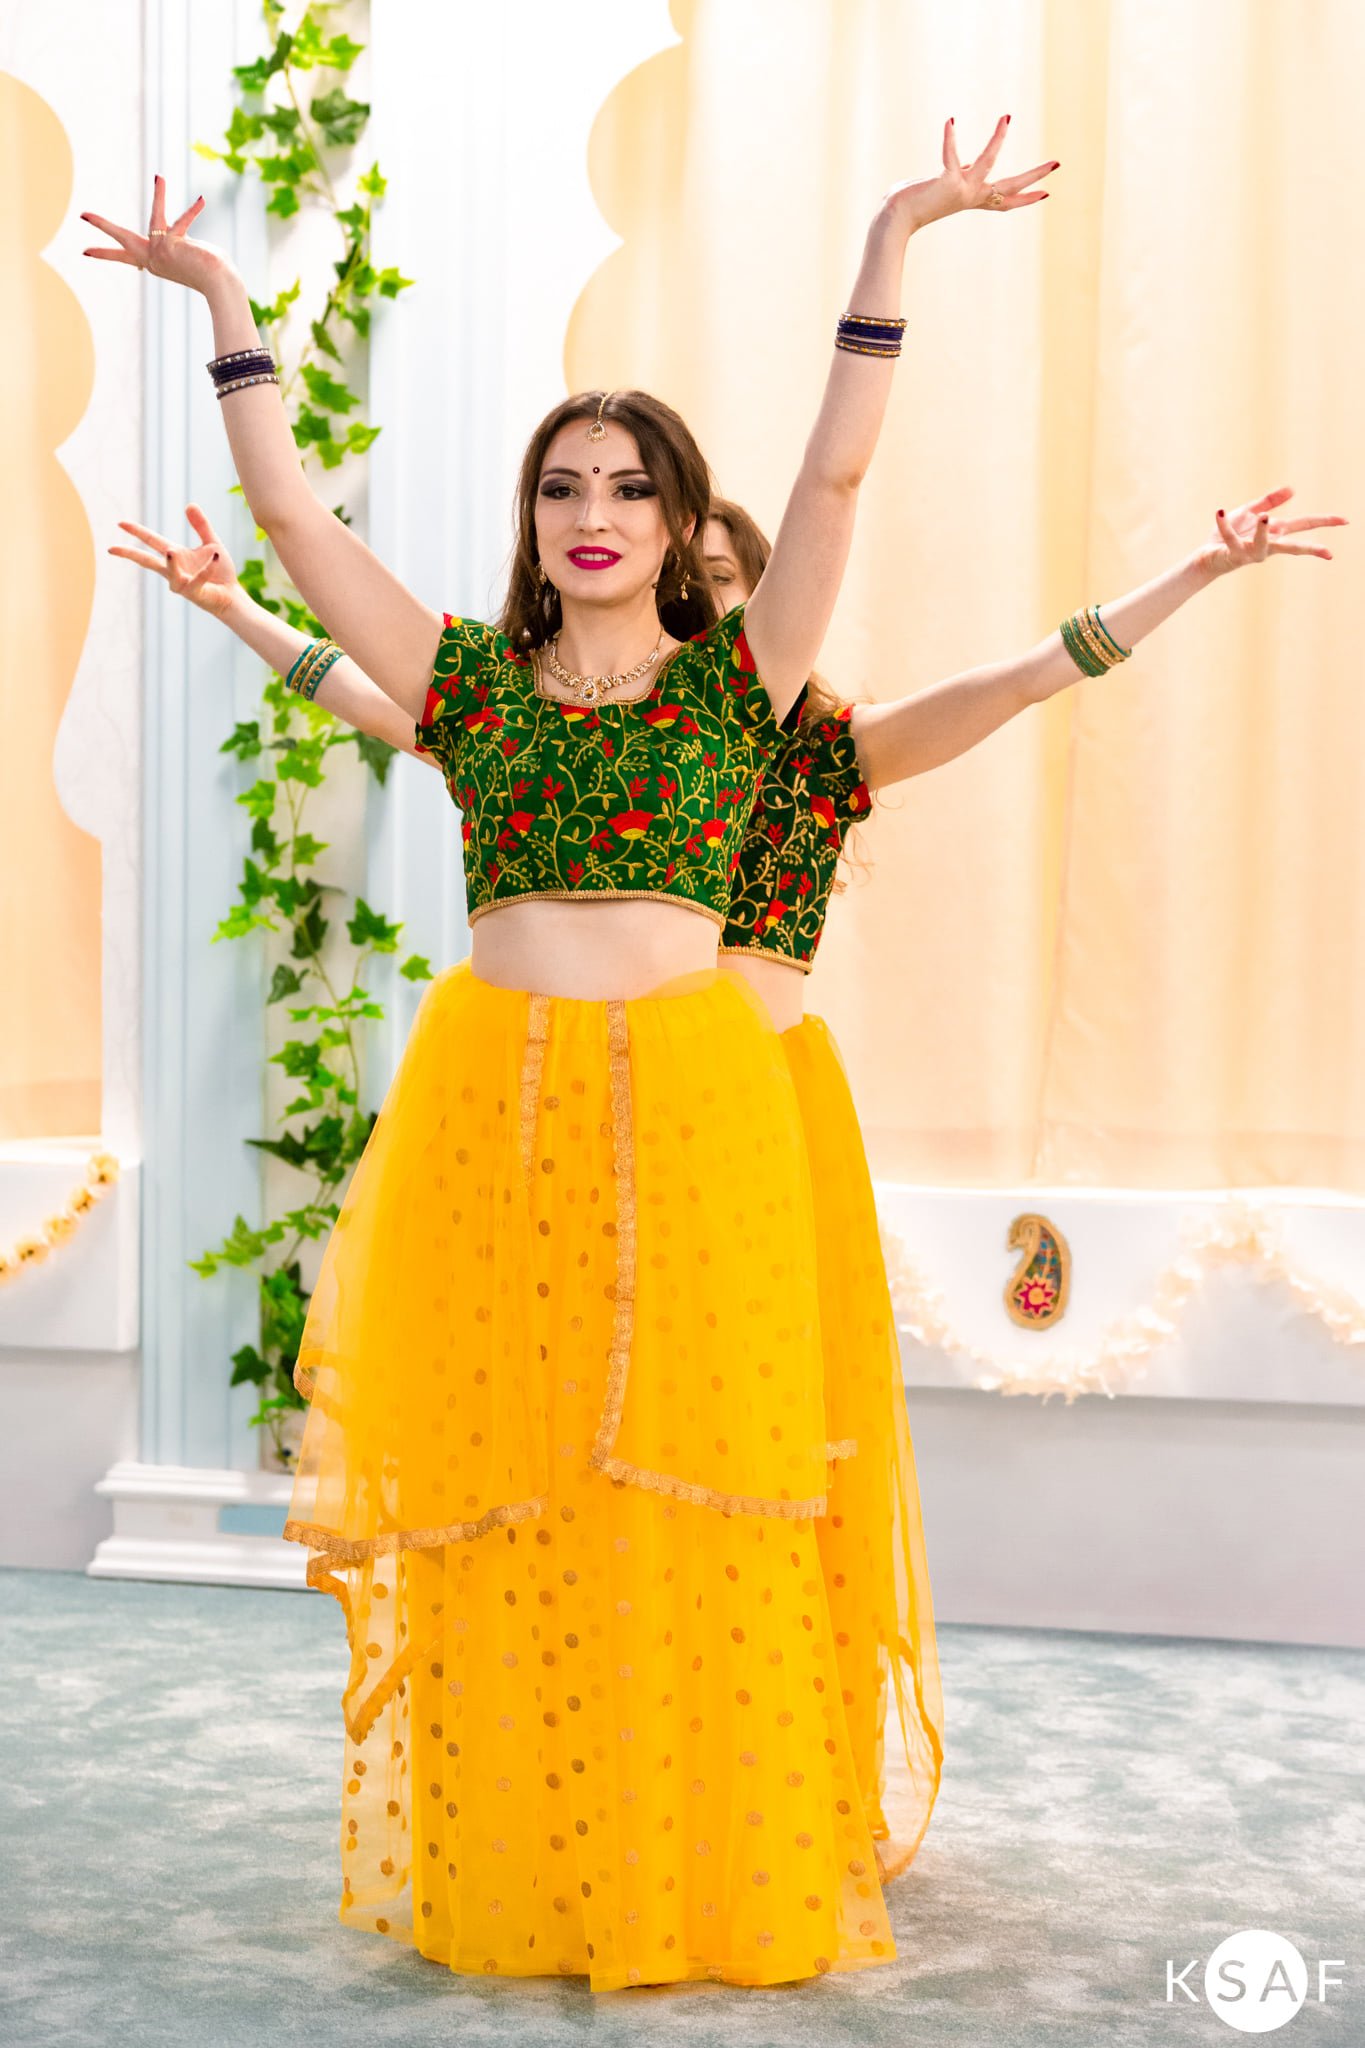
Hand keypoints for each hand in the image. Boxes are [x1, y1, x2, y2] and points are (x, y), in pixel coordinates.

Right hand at [81, 176, 233, 294]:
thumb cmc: (208, 271)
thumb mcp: (186, 254)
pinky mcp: (172, 245)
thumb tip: (176, 231)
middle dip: (103, 226)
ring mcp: (160, 252)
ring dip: (160, 196)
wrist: (219, 284)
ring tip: (160, 177)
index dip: (104, 253)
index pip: (125, 257)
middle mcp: (152, 259)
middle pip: (122, 239)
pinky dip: (194, 211)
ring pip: (158, 217)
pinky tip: (202, 200)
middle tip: (83, 214)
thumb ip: (176, 240)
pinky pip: (184, 221)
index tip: (85, 252)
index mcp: (152, 263)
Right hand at [109, 504, 241, 617]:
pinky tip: (215, 557)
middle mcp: (174, 570)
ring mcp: (182, 583)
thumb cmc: (220, 571)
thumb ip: (201, 525)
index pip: (152, 541)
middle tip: (111, 548)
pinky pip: (197, 580)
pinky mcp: (194, 593)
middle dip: (130, 554)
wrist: (232, 594)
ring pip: (170, 574)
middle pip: (147, 561)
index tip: (120, 523)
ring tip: (171, 550)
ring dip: (170, 563)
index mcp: (176, 555)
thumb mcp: (211, 543)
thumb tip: (189, 504)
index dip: (137, 532)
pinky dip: (206, 569)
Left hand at [883, 117, 1056, 235]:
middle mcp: (971, 196)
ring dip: (996, 140)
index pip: (1004, 200)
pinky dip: (949, 139)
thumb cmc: (911, 203)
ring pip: (986, 163)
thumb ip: (958, 174)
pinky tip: (950, 121)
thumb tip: (969, 164)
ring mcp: (960, 190)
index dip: (1025, 198)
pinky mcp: (945, 182)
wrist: (894, 219)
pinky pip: (949, 156)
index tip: (1045, 193)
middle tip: (1056, 164)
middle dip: (1033, 175)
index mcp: (972, 199)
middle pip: (1009, 187)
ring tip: (1006, 118)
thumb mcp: (943, 186)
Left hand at [1199, 488, 1345, 577]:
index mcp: (1275, 532)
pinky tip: (1220, 512)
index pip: (1304, 525)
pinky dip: (1224, 525)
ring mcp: (1251, 551)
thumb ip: (1270, 501)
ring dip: (1263, 530)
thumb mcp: (1251, 512)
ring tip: (1264, 516)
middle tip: (1328, 552)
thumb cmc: (1232, 534)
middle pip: (1293, 545)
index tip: (1345, 521)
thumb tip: (1293, 489)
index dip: (1325, 522)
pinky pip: (1229, 536)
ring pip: (1262, 544)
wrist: (1208, 555)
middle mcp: (1268, 544)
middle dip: (1310, 548)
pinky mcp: (1233, 552)